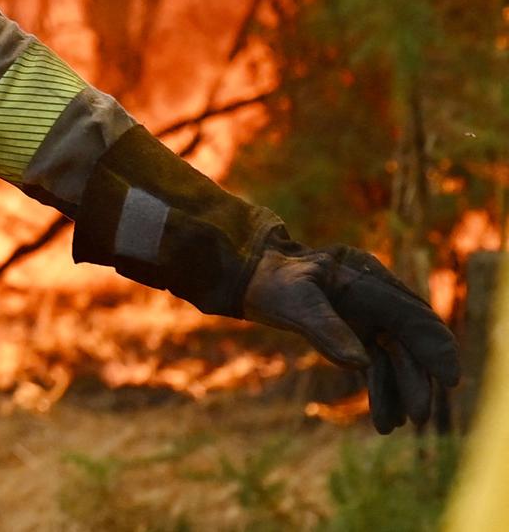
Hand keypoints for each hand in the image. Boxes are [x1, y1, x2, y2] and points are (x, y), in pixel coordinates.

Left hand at [243, 239, 460, 432]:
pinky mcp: (355, 332)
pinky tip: (387, 418)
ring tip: (395, 424)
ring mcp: (366, 316)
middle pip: (406, 342)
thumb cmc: (272, 282)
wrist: (251, 277)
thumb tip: (360, 363)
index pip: (412, 317)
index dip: (433, 348)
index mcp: (368, 281)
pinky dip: (381, 388)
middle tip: (418, 416)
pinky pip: (375, 363)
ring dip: (397, 390)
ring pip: (392, 357)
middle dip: (415, 379)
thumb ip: (326, 328)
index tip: (449, 378)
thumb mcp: (295, 302)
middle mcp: (375, 298)